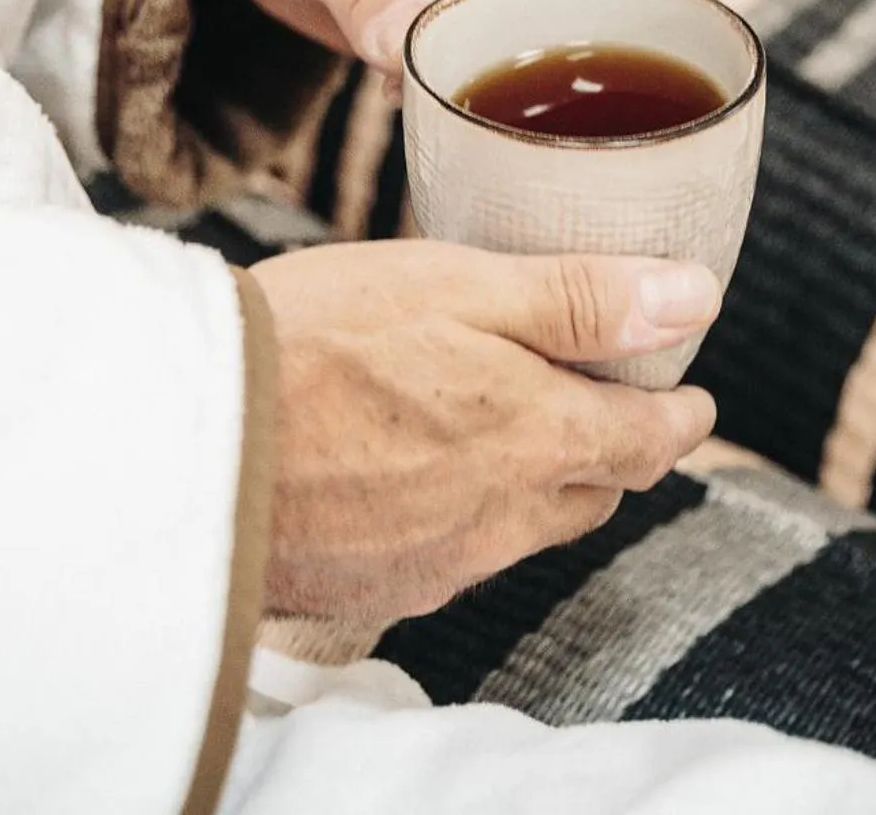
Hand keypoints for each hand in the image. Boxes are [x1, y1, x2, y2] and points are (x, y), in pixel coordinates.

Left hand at [210, 0, 584, 74]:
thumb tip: (406, 46)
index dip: (513, 37)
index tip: (465, 87)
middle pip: (557, 11)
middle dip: (507, 63)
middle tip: (447, 101)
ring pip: (540, 35)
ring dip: (489, 71)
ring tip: (429, 89)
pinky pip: (509, 42)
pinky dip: (472, 70)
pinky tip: (424, 83)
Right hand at [251, 241, 720, 620]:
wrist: (182, 445)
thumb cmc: (316, 343)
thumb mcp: (458, 286)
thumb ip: (580, 298)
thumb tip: (693, 297)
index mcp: (539, 439)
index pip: (650, 441)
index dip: (678, 415)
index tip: (688, 398)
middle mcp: (503, 519)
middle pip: (594, 491)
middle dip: (613, 450)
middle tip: (606, 404)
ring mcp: (438, 564)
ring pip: (525, 529)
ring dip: (539, 486)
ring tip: (512, 434)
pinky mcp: (375, 589)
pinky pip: (452, 556)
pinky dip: (461, 516)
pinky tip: (417, 477)